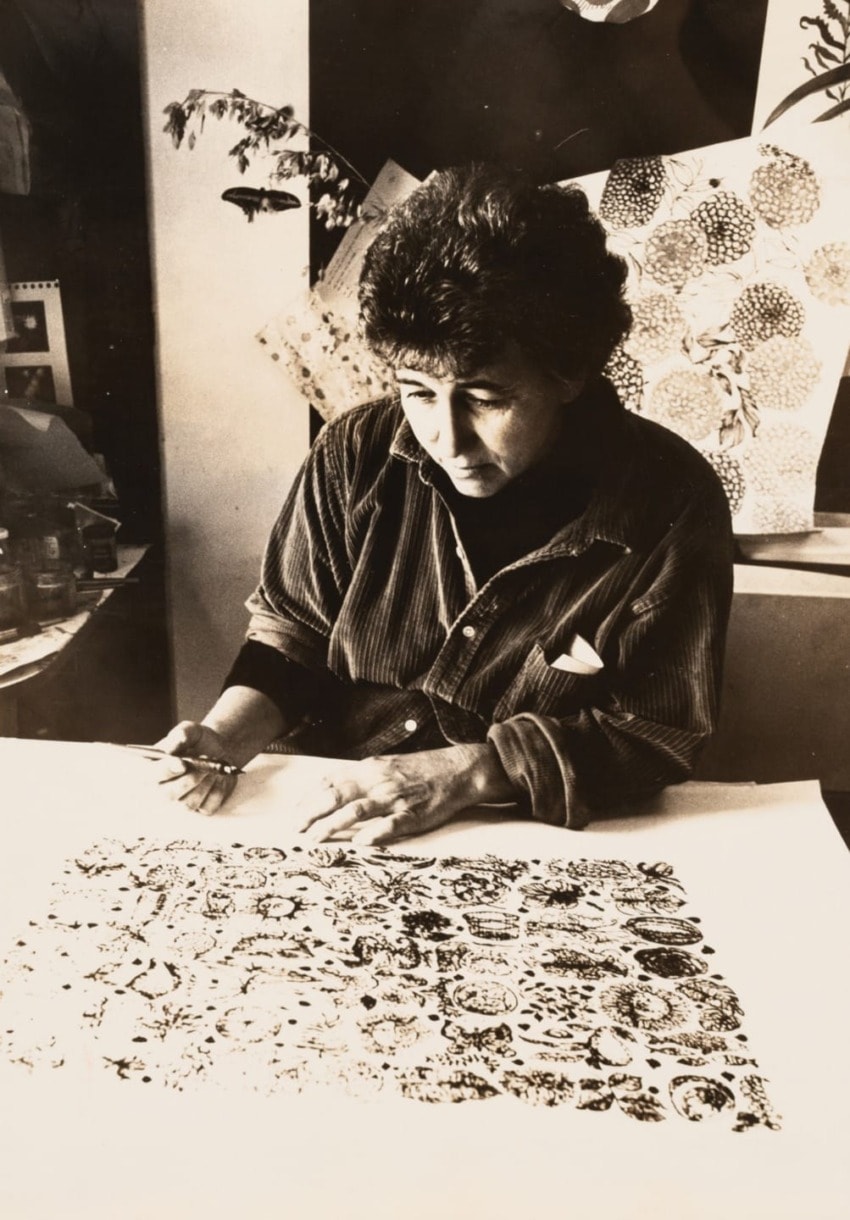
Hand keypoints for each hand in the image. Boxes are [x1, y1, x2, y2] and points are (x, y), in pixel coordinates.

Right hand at [152, 721, 239, 814]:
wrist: (220, 750)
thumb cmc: (199, 740)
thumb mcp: (191, 730)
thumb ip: (181, 734)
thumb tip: (170, 749)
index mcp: (153, 768)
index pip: (149, 775)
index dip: (165, 771)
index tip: (181, 763)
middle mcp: (162, 788)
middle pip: (167, 795)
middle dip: (188, 779)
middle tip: (203, 764)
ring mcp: (181, 801)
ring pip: (188, 804)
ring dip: (204, 784)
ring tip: (212, 767)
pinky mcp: (200, 808)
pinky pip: (207, 807)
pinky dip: (217, 791)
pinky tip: (219, 777)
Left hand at [293, 743, 513, 844]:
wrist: (456, 769)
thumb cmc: (418, 770)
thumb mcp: (384, 766)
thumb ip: (358, 778)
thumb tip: (329, 787)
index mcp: (369, 770)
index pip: (331, 783)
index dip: (309, 799)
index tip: (294, 814)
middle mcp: (378, 782)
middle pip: (337, 796)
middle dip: (312, 813)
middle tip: (296, 829)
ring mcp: (395, 798)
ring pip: (358, 810)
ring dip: (333, 824)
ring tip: (315, 838)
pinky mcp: (414, 814)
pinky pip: (392, 824)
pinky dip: (375, 833)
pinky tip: (360, 842)